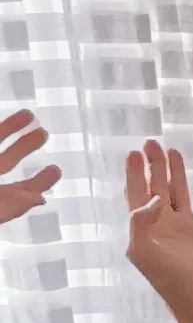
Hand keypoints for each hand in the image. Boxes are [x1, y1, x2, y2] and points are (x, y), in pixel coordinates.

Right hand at [0, 111, 55, 225]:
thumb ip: (17, 204)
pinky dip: (2, 126)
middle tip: (44, 132)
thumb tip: (41, 198)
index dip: (39, 181)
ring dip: (10, 128)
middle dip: (24, 147)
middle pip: (5, 161)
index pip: (19, 191)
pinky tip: (13, 117)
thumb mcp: (0, 208)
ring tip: (29, 114)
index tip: (56, 169)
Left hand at [123, 141, 192, 322]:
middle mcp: (166, 227)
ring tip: (174, 152)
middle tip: (152, 143)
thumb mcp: (146, 254)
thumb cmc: (176, 286)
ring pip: (181, 194)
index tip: (133, 153)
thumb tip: (153, 199)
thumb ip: (142, 223)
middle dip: (155, 167)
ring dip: (177, 174)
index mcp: (146, 230)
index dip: (134, 174)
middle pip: (158, 189)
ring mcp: (189, 230)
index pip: (137, 195)